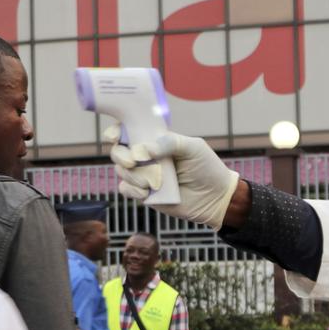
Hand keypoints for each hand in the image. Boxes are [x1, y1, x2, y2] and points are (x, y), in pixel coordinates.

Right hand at [107, 125, 240, 229]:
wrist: (214, 198)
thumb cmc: (206, 167)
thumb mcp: (193, 147)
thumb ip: (170, 142)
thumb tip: (145, 149)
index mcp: (155, 140)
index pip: (129, 131)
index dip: (116, 132)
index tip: (114, 136)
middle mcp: (146, 156)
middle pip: (118, 151)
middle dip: (119, 155)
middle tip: (132, 162)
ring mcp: (144, 175)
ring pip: (121, 171)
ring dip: (131, 175)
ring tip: (150, 182)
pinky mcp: (144, 194)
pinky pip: (125, 189)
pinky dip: (131, 189)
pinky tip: (145, 192)